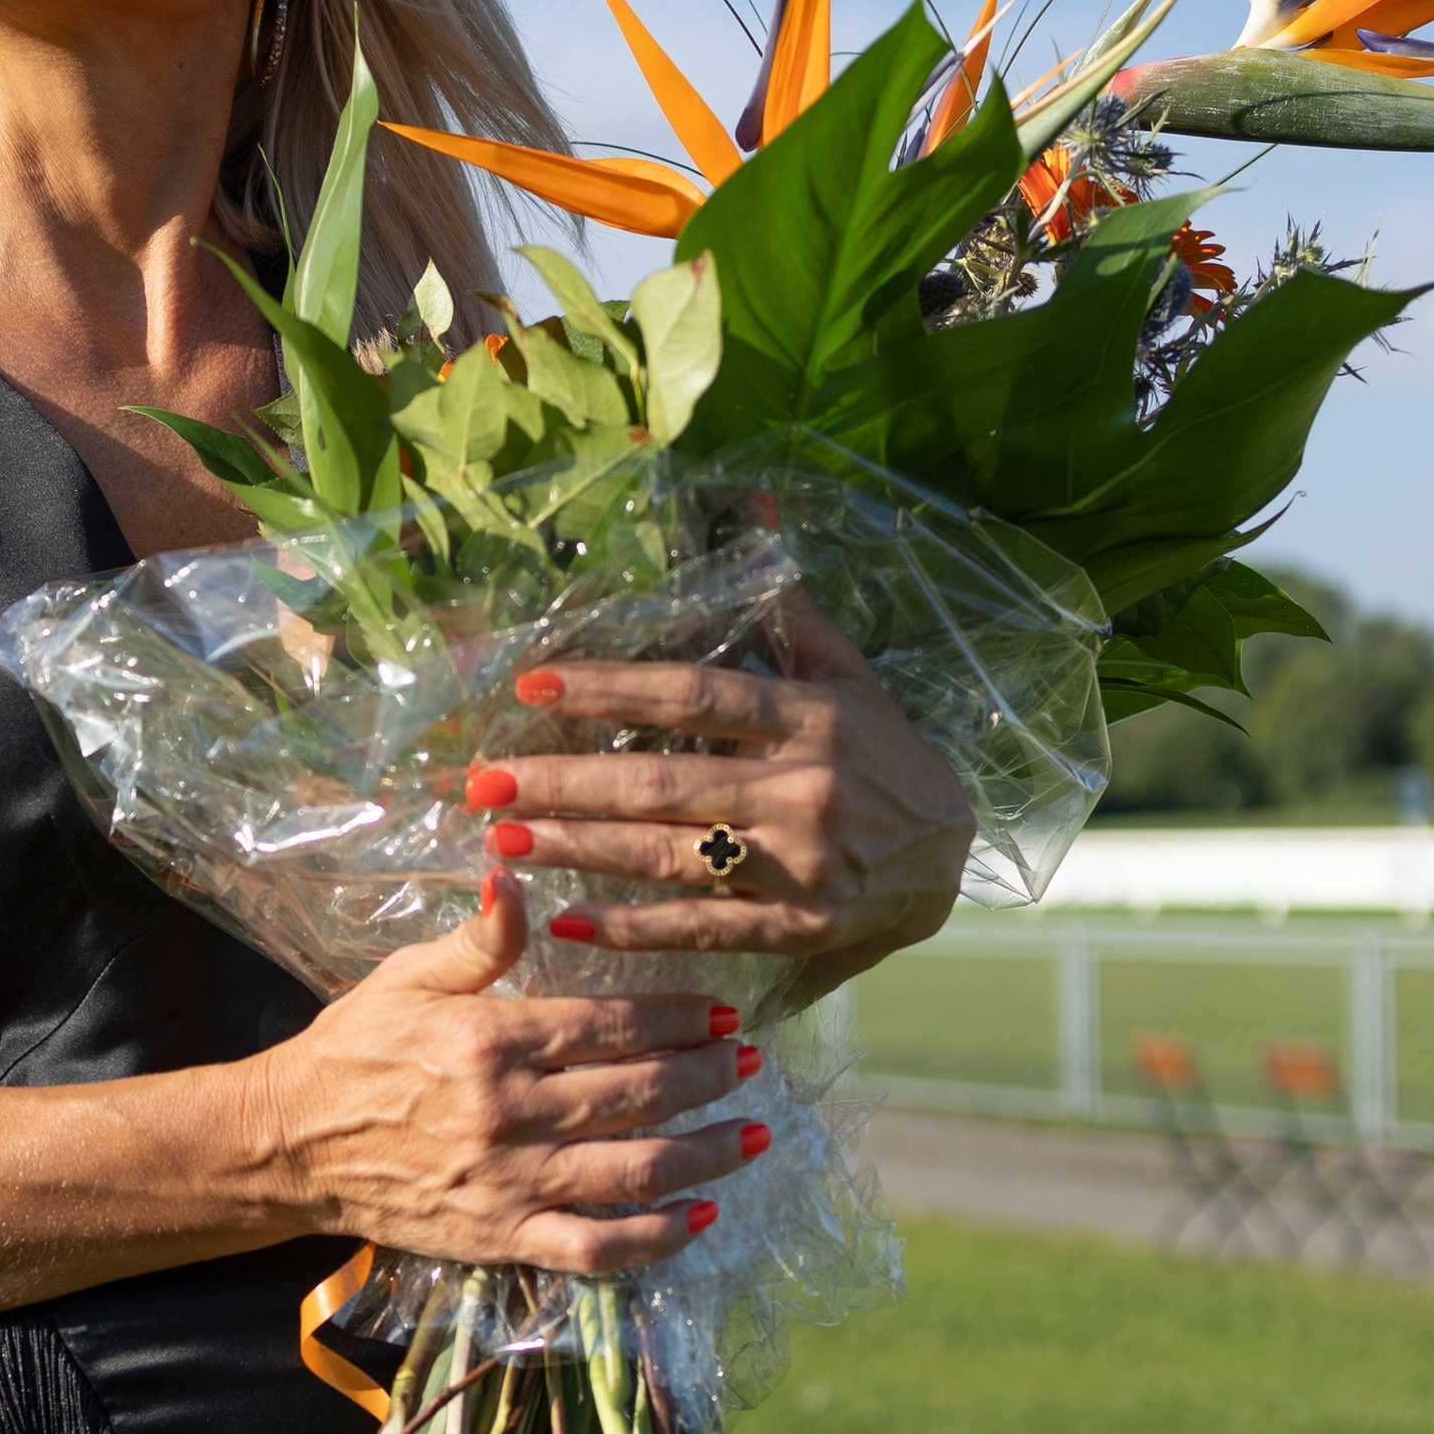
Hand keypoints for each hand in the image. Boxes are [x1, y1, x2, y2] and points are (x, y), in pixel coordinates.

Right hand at [254, 874, 760, 1276]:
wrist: (291, 1144)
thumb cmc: (354, 1050)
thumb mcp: (406, 976)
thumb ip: (478, 938)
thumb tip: (517, 874)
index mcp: (490, 1040)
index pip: (612, 1024)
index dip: (680, 1017)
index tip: (724, 1012)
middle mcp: (509, 1112)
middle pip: (639, 1094)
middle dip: (708, 1076)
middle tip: (749, 1061)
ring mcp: (509, 1182)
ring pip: (634, 1170)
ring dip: (706, 1152)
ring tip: (752, 1132)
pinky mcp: (502, 1237)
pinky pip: (596, 1248)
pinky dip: (656, 1238)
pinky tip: (700, 1215)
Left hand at [471, 588, 972, 989]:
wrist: (949, 860)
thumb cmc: (884, 755)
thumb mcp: (849, 674)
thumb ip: (789, 604)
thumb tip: (754, 503)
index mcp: (813, 718)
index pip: (696, 694)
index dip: (611, 688)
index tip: (534, 686)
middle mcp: (804, 789)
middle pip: (664, 782)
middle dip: (565, 782)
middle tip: (484, 779)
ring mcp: (800, 865)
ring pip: (669, 855)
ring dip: (577, 847)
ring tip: (502, 835)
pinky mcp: (797, 928)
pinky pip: (699, 928)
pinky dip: (630, 930)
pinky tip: (563, 920)